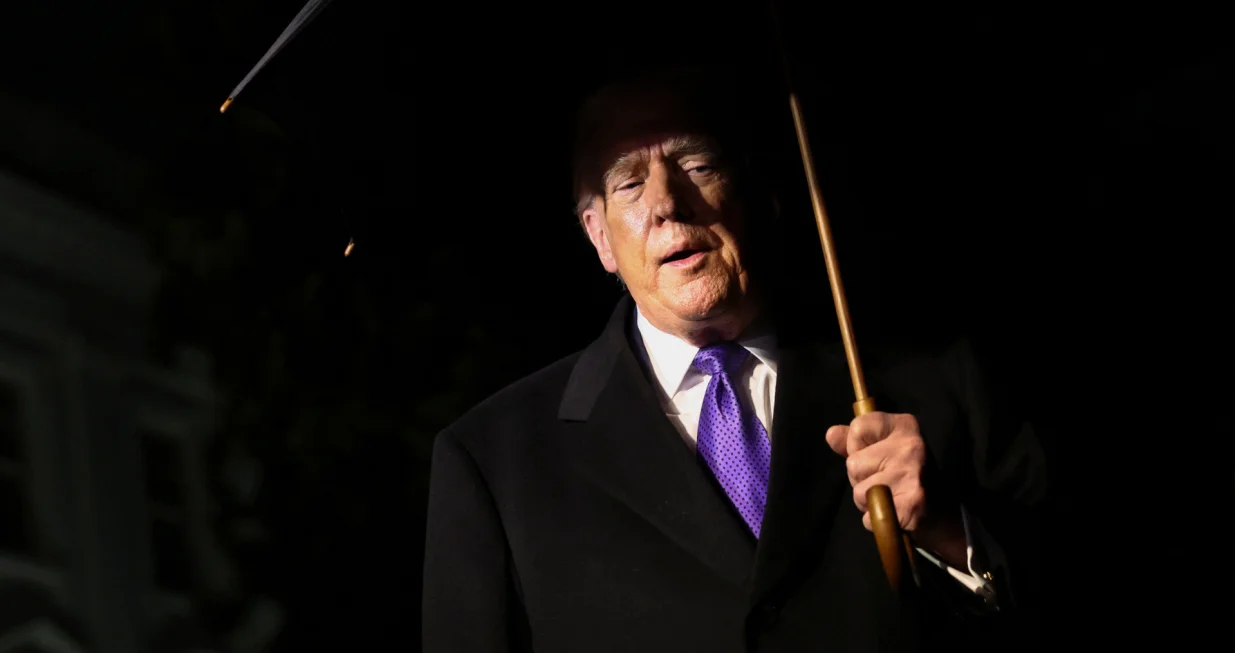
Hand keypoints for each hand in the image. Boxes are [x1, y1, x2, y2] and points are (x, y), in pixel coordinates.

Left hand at [825, 412, 929, 532]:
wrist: (944, 512)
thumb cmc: (907, 474)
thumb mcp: (884, 447)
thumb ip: (856, 441)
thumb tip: (831, 434)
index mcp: (904, 426)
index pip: (857, 427)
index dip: (856, 445)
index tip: (873, 454)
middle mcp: (911, 446)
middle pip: (853, 463)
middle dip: (861, 477)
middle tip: (885, 481)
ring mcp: (912, 475)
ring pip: (859, 492)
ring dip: (867, 500)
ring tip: (889, 497)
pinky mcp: (911, 505)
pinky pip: (869, 515)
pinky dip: (875, 519)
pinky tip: (893, 512)